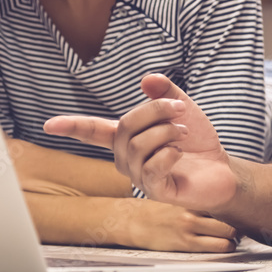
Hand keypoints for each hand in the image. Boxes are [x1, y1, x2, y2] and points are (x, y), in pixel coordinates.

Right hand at [44, 74, 237, 210]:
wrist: (223, 170)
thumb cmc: (199, 142)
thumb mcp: (184, 109)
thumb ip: (165, 92)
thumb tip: (146, 80)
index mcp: (127, 139)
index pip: (94, 131)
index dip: (72, 126)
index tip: (49, 125)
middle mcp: (127, 159)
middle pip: (125, 127)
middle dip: (154, 111)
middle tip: (180, 110)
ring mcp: (140, 177)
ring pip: (138, 146)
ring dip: (167, 132)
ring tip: (184, 134)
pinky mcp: (156, 191)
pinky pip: (153, 167)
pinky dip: (170, 153)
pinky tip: (181, 154)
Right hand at [122, 200, 238, 252]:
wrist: (133, 221)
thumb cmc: (156, 208)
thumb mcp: (176, 194)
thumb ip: (195, 194)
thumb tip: (219, 192)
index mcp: (189, 194)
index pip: (222, 196)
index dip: (235, 202)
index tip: (242, 205)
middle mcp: (192, 208)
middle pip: (229, 213)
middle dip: (238, 221)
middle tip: (240, 224)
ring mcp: (189, 226)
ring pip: (228, 232)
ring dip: (234, 236)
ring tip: (233, 236)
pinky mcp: (186, 243)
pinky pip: (217, 246)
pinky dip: (227, 246)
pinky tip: (225, 245)